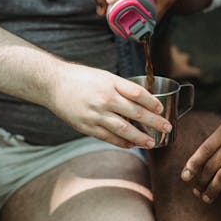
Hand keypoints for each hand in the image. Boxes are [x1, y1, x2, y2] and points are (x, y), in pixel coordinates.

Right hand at [48, 62, 171, 148]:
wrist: (53, 84)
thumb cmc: (81, 78)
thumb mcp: (104, 76)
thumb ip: (121, 88)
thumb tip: (141, 100)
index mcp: (111, 83)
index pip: (138, 94)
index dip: (152, 103)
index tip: (161, 109)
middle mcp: (105, 99)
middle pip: (136, 113)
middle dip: (154, 122)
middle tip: (166, 128)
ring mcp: (96, 114)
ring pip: (124, 129)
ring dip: (140, 137)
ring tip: (152, 142)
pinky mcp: (87, 127)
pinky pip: (109, 137)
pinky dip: (122, 142)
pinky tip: (131, 144)